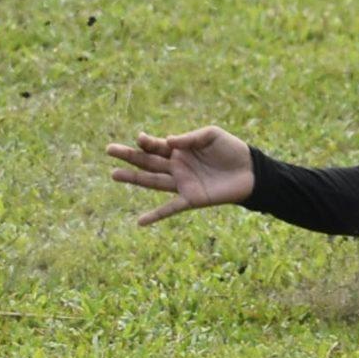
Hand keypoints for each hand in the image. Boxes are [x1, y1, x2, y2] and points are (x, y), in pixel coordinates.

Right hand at [107, 127, 254, 225]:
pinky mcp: (191, 198)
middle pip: (148, 161)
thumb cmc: (231, 150)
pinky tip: (140, 222)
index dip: (147, 142)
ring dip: (134, 178)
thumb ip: (189, 138)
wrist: (250, 171)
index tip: (139, 138)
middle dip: (129, 156)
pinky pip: (170, 209)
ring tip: (114, 174)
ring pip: (153, 181)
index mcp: (181, 150)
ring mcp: (182, 183)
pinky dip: (156, 216)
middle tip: (109, 149)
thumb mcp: (211, 135)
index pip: (157, 146)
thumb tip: (168, 141)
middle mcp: (177, 167)